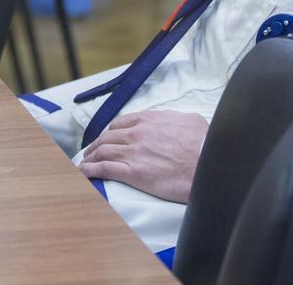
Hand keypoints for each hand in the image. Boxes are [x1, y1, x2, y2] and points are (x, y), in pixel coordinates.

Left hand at [77, 110, 208, 203]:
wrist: (208, 163)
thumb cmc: (203, 144)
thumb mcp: (190, 121)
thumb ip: (175, 119)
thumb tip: (174, 121)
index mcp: (149, 120)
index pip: (120, 124)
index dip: (110, 133)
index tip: (107, 139)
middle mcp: (137, 133)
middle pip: (107, 138)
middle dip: (96, 145)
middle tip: (90, 153)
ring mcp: (133, 152)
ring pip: (102, 151)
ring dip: (90, 157)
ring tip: (83, 164)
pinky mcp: (133, 173)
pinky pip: (104, 169)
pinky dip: (90, 170)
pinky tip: (84, 173)